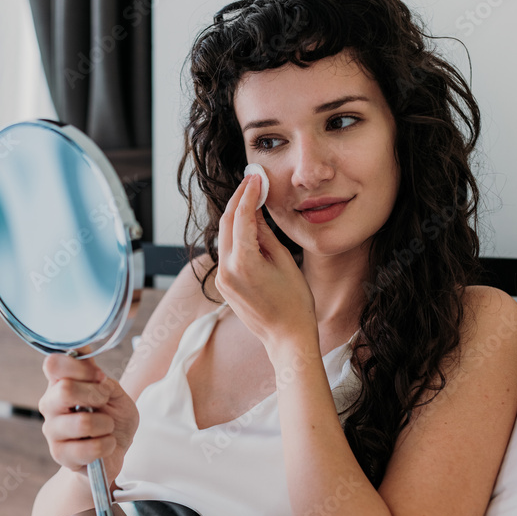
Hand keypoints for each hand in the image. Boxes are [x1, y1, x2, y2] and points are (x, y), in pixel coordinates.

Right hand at [38, 351, 138, 484]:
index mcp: (59, 382)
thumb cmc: (112, 416)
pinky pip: (91, 448)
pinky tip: (105, 445)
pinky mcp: (59, 454)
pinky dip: (108, 445)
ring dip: (106, 424)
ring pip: (82, 422)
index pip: (53, 364)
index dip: (82, 367)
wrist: (115, 449)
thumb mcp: (114, 392)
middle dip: (96, 395)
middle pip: (65, 390)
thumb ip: (102, 381)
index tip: (100, 377)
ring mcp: (52, 430)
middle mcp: (50, 404)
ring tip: (107, 427)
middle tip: (105, 401)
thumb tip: (96, 377)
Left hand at [215, 173, 317, 354]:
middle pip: (226, 223)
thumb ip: (266, 234)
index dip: (248, 194)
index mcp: (243, 262)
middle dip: (237, 200)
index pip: (241, 217)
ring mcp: (222, 279)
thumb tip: (256, 212)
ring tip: (251, 199)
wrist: (286, 337)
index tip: (255, 178)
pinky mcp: (223, 284)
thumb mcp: (284, 261)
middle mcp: (226, 270)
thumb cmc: (294, 302)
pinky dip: (235, 236)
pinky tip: (248, 226)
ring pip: (224, 237)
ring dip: (235, 217)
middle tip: (251, 182)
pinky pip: (227, 252)